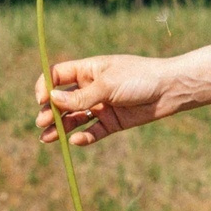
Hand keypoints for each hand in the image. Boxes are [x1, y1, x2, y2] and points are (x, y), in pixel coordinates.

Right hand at [34, 54, 182, 147]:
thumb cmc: (139, 77)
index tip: (41, 99)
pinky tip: (75, 140)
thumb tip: (52, 100)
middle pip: (62, 100)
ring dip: (60, 127)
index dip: (46, 86)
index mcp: (88, 70)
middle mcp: (91, 88)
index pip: (58, 76)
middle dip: (49, 111)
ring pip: (74, 118)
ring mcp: (101, 106)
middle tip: (41, 122)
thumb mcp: (107, 85)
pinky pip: (93, 131)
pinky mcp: (112, 122)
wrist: (170, 90)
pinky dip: (83, 137)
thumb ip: (81, 96)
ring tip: (46, 138)